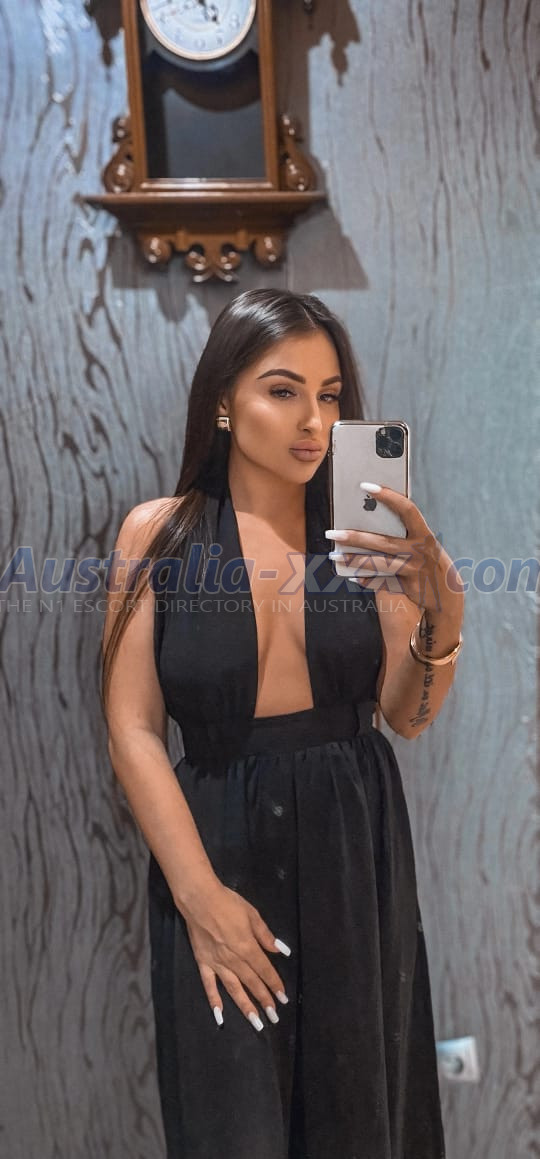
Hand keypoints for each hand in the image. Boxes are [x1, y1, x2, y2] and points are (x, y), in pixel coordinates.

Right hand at [183, 878, 289, 1030]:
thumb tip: (281, 951)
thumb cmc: (228, 903)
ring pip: (234, 989)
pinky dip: (214, 1001)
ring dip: (245, 1007)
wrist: (199, 899)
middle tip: (274, 1017)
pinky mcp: (203, 963)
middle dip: (264, 1000)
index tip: (283, 998)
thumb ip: (265, 935)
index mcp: (248, 948)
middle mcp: (234, 960)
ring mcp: (217, 964)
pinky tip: (219, 1015)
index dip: (275, 985)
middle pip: (252, 983)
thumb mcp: (252, 914)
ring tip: (255, 1022)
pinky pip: (209, 985)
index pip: (265, 970)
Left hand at [327, 483, 464, 613]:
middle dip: (354, 537)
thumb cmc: (427, 558)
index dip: (388, 496)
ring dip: (354, 560)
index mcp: (423, 533)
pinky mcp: (408, 585)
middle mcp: (420, 550)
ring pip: (378, 563)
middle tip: (331, 533)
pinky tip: (352, 576)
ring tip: (334, 556)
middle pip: (382, 541)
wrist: (446, 591)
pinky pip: (382, 582)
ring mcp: (414, 569)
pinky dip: (367, 580)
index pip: (406, 509)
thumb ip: (403, 530)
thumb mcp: (422, 541)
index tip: (365, 485)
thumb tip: (368, 516)